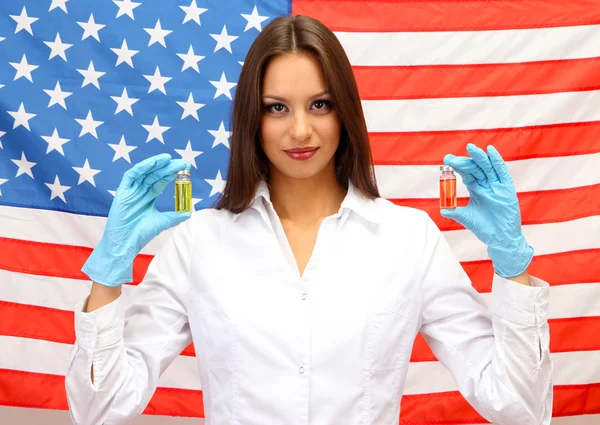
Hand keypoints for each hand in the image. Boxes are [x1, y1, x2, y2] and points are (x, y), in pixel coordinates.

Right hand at [81, 153, 191, 286]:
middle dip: (168, 167)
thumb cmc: (141, 234)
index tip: (185, 168)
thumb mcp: (163, 222)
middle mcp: (140, 191)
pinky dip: (141, 168)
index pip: (162, 180)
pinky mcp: (122, 191)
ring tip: (168, 158)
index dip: (172, 173)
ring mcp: (131, 190)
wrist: (126, 243)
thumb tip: (190, 212)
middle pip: (155, 174)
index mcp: (149, 197)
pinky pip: (131, 175)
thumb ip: (175, 216)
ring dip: (156, 164)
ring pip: (144, 172)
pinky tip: (152, 163)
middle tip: (182, 163)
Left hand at [441, 144, 533, 277]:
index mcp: (476, 189)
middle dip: (464, 162)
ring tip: (470, 148)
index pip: (466, 173)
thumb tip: (442, 210)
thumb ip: (455, 212)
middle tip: (451, 159)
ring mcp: (497, 185)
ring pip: (487, 167)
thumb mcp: (466, 218)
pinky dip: (497, 161)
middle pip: (475, 168)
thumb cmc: (484, 228)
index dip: (457, 166)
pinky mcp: (507, 189)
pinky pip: (502, 172)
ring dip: (479, 157)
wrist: (499, 239)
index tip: (447, 161)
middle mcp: (486, 184)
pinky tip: (490, 151)